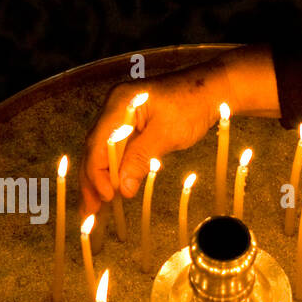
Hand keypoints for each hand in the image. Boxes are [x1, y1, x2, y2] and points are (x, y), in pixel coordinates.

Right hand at [79, 60, 226, 218]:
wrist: (211, 90)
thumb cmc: (192, 106)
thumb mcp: (167, 134)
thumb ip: (140, 158)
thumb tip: (122, 188)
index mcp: (119, 104)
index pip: (98, 144)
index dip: (99, 173)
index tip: (107, 197)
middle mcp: (114, 109)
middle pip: (95, 149)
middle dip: (91, 180)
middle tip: (89, 211)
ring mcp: (122, 116)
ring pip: (103, 152)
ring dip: (99, 178)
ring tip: (94, 206)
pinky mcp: (132, 125)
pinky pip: (116, 150)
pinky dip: (113, 170)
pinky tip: (112, 188)